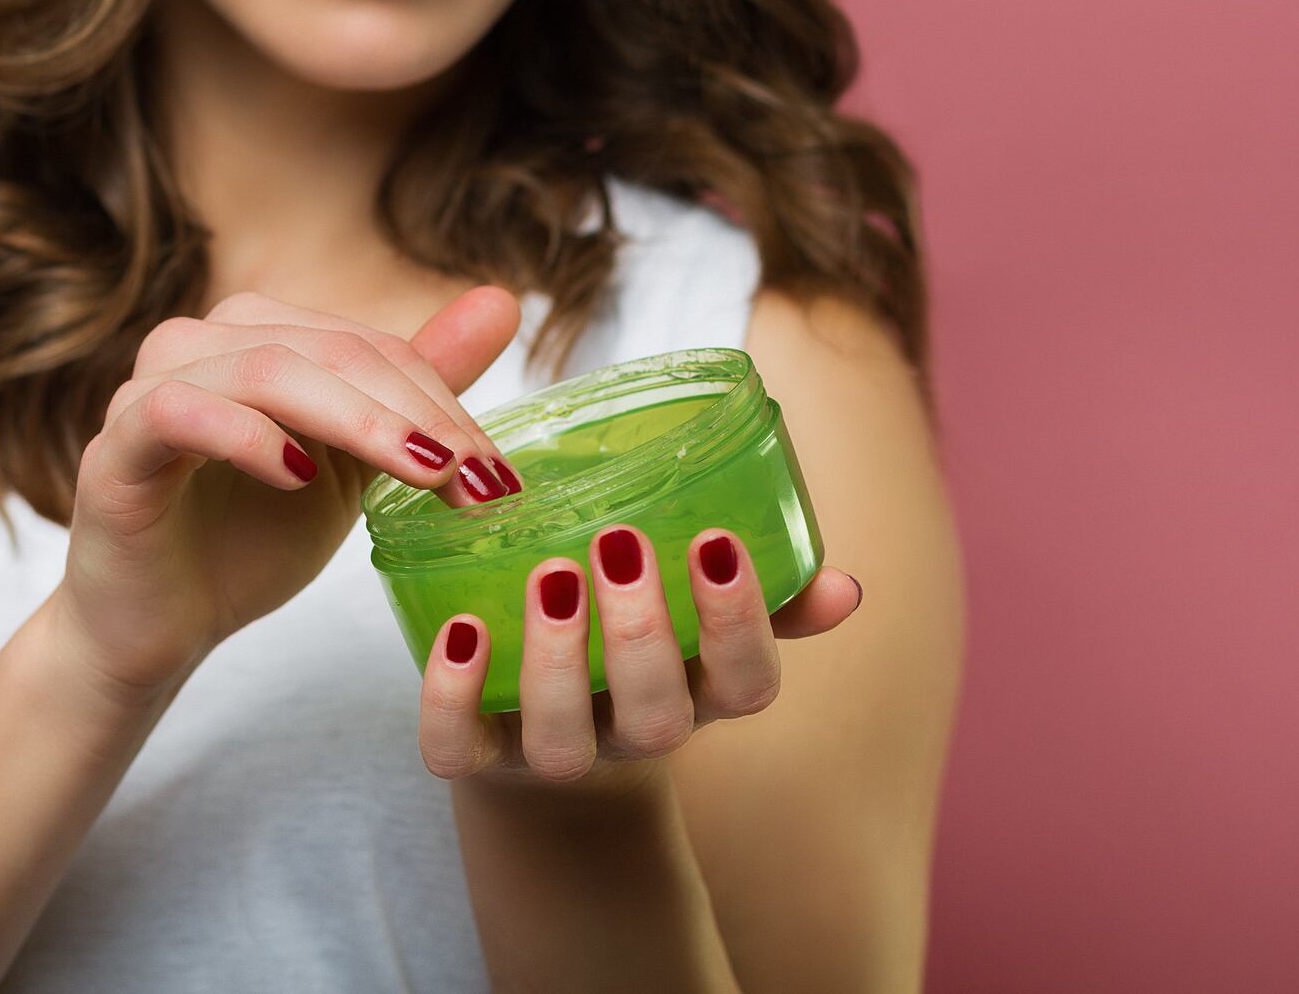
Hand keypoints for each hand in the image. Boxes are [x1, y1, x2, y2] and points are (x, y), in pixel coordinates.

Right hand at [55, 285, 526, 705]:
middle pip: (330, 350)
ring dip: (358, 422)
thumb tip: (504, 302)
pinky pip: (181, 412)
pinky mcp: (115, 445)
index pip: (371, 347)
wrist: (157, 627)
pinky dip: (248, 437)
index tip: (499, 476)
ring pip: (267, 371)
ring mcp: (149, 386)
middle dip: (416, 416)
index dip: (444, 403)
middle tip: (478, 483)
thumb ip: (415, 389)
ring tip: (421, 475)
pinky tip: (298, 476)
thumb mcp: (351, 465)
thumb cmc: (246, 539)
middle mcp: (200, 339)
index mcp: (258, 333)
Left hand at [417, 525, 863, 801]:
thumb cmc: (636, 649)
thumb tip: (846, 586)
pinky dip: (452, 697)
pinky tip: (458, 631)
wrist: (541, 738)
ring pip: (561, 741)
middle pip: (657, 714)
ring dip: (556, 658)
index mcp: (698, 695)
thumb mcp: (706, 624)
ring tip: (550, 573)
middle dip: (643, 631)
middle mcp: (631, 734)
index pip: (746, 683)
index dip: (739, 622)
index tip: (716, 541)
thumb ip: (771, 593)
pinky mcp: (476, 758)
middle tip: (619, 542)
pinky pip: (457, 749)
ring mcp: (552, 753)